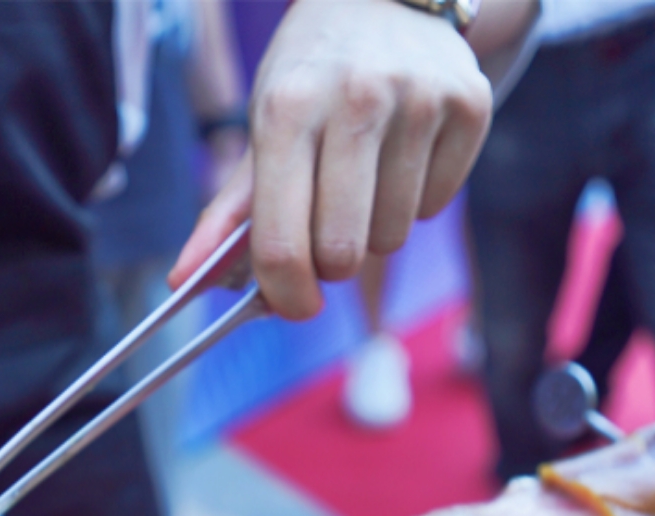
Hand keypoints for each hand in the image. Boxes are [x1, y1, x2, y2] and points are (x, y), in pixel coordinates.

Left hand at [169, 0, 490, 319]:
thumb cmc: (313, 72)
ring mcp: (420, 99)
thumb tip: (184, 280)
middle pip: (343, 250)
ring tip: (365, 175)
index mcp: (288, 106)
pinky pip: (436, 206)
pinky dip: (415, 199)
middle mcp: (358, 98)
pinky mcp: (470, 104)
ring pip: (393, 234)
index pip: (282, 240)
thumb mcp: (263, 121)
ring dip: (374, 227)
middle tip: (325, 234)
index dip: (285, 292)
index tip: (292, 304)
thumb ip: (227, 210)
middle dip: (330, 261)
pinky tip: (402, 154)